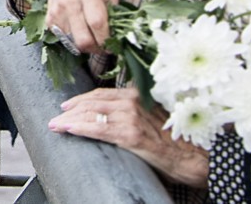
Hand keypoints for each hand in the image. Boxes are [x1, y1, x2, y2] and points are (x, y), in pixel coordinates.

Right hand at [42, 0, 118, 52]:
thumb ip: (114, 6)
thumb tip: (117, 29)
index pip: (97, 23)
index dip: (106, 39)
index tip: (112, 45)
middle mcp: (70, 2)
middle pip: (83, 39)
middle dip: (95, 49)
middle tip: (101, 47)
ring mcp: (57, 11)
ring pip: (72, 42)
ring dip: (84, 45)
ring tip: (90, 38)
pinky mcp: (49, 18)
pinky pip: (62, 39)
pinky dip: (72, 39)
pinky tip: (78, 31)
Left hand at [49, 88, 207, 187]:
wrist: (193, 157)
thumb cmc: (174, 139)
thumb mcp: (151, 117)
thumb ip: (133, 111)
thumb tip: (110, 114)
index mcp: (136, 95)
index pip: (101, 94)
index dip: (81, 99)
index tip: (67, 105)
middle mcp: (132, 101)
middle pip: (92, 101)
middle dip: (72, 109)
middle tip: (57, 116)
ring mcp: (131, 118)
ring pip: (91, 113)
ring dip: (70, 119)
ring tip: (56, 125)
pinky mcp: (130, 136)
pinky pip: (97, 129)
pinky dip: (79, 128)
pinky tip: (67, 129)